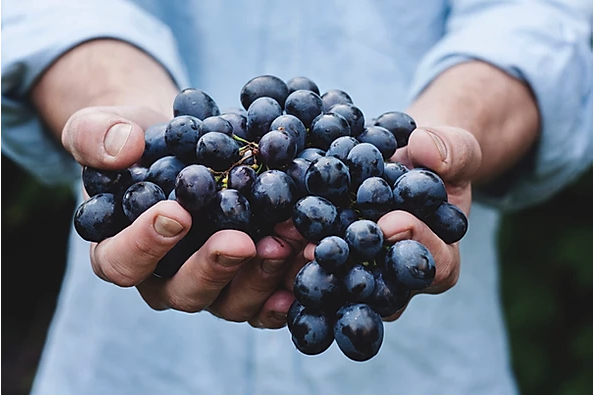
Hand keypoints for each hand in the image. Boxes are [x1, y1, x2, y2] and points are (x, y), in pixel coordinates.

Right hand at [63, 105, 306, 328]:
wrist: (184, 145)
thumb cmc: (139, 142)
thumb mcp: (103, 126)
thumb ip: (96, 135)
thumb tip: (123, 147)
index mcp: (120, 250)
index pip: (121, 262)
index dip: (145, 245)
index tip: (176, 213)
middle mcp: (165, 278)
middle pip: (184, 292)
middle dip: (214, 268)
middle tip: (241, 241)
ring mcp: (211, 285)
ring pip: (232, 301)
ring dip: (262, 276)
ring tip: (288, 241)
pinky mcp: (247, 281)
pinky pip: (268, 300)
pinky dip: (290, 286)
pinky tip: (310, 263)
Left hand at [275, 125, 481, 321]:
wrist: (402, 162)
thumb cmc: (434, 161)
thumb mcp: (454, 149)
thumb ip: (451, 151)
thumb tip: (424, 148)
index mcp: (438, 259)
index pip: (434, 265)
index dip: (415, 245)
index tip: (392, 221)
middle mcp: (397, 279)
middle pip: (379, 289)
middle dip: (351, 268)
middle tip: (322, 249)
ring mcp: (361, 275)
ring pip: (339, 286)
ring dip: (311, 268)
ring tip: (284, 245)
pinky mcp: (330, 263)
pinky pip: (312, 268)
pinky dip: (289, 255)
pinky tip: (266, 239)